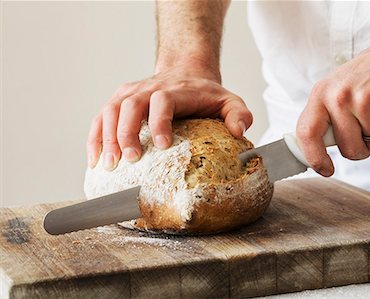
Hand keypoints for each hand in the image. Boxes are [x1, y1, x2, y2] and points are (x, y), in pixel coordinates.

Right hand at [86, 64, 251, 169]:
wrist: (186, 72)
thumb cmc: (206, 94)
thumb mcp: (229, 100)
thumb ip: (239, 114)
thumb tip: (239, 131)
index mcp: (174, 90)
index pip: (162, 101)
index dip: (159, 121)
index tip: (163, 146)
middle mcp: (148, 89)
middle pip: (129, 105)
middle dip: (126, 133)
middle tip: (129, 161)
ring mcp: (130, 93)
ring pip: (110, 110)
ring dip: (105, 137)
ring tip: (108, 165)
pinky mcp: (119, 101)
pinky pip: (100, 118)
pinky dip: (95, 138)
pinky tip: (95, 160)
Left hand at [296, 34, 369, 176]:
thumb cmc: (367, 76)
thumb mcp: (335, 90)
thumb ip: (324, 117)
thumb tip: (313, 149)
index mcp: (320, 95)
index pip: (306, 133)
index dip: (314, 157)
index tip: (325, 169)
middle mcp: (338, 96)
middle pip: (348, 147)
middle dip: (361, 148)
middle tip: (367, 130)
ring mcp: (363, 97)